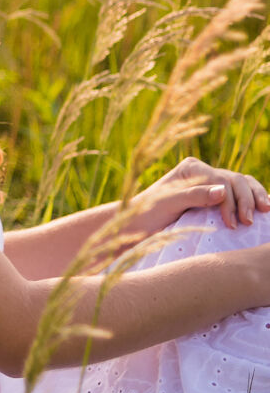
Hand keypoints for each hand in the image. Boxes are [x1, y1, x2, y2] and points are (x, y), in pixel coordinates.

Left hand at [135, 157, 269, 233]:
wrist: (136, 225)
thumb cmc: (146, 214)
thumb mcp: (167, 204)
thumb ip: (194, 196)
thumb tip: (223, 190)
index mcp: (192, 168)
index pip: (221, 180)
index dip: (231, 200)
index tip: (232, 223)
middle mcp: (203, 172)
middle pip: (235, 180)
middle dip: (246, 200)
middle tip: (249, 222)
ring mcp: (210, 183)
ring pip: (242, 184)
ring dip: (254, 197)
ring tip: (264, 212)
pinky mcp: (214, 197)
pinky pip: (239, 194)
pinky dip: (252, 199)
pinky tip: (263, 208)